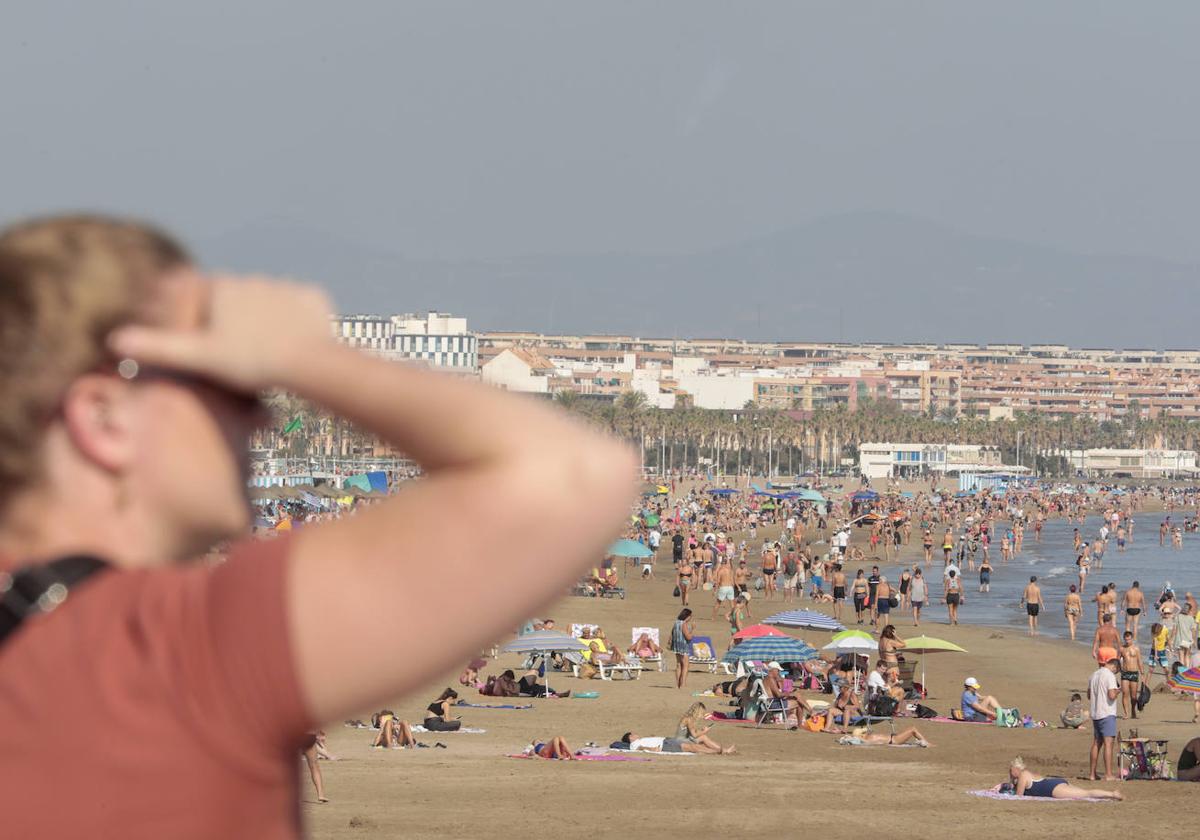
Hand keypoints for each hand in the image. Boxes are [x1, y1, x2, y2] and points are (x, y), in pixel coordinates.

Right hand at [108, 274, 335, 393]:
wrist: (309, 362)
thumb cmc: (250, 361)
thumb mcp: (199, 357)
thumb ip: (159, 346)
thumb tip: (114, 340)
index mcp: (224, 286)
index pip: (205, 300)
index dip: (204, 324)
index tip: (213, 348)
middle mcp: (254, 278)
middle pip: (238, 302)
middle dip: (236, 322)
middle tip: (242, 354)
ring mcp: (286, 286)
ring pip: (270, 304)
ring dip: (267, 321)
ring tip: (268, 351)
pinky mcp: (314, 297)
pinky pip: (300, 309)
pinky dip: (296, 323)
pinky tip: (296, 343)